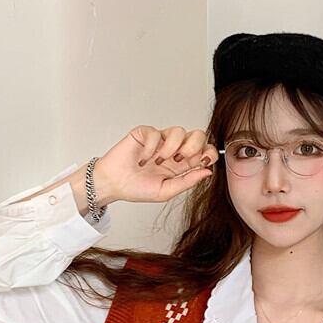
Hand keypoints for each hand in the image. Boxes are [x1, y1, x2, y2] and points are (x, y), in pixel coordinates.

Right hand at [97, 125, 218, 203]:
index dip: (208, 153)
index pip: (204, 151)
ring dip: (171, 148)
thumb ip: (188, 181)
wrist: (114, 184)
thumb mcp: (166, 191)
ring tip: (158, 162)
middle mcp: (174, 150)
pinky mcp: (145, 133)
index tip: (202, 162)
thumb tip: (208, 172)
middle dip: (193, 147)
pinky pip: (156, 133)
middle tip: (180, 160)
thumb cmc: (137, 189)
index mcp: (182, 164)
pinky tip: (142, 160)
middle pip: (197, 135)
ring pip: (179, 131)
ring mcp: (160, 140)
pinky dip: (151, 148)